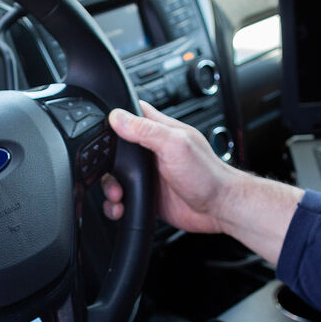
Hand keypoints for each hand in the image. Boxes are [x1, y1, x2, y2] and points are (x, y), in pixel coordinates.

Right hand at [103, 101, 241, 233]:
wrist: (219, 208)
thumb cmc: (207, 175)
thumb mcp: (175, 145)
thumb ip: (146, 130)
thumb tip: (118, 116)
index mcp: (160, 131)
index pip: (132, 113)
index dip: (115, 116)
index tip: (101, 128)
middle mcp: (152, 151)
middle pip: (116, 148)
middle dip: (105, 161)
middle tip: (111, 171)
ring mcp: (149, 174)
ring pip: (116, 176)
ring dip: (109, 187)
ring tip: (117, 194)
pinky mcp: (147, 194)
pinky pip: (123, 198)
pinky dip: (116, 204)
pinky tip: (122, 207)